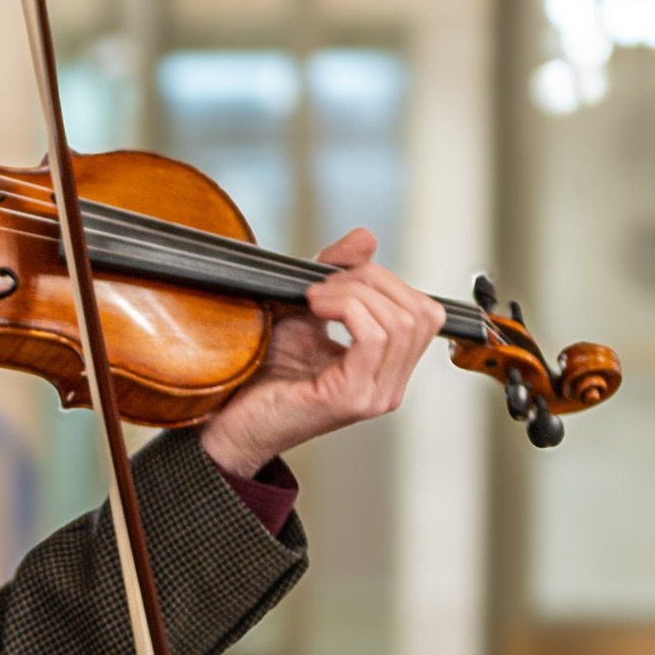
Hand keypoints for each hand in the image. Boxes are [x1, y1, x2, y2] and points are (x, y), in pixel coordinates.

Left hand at [199, 230, 446, 475]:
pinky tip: (315, 307)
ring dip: (354, 292)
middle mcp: (390, 386)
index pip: (424, 312)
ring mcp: (375, 395)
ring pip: (400, 321)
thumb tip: (367, 237)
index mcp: (387, 368)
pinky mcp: (352, 398)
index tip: (337, 276)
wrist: (229, 417)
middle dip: (372, 280)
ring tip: (314, 296)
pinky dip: (346, 308)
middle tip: (323, 283)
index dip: (387, 280)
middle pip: (419, 312)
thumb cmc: (263, 370)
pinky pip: (373, 338)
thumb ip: (337, 273)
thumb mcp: (305, 309)